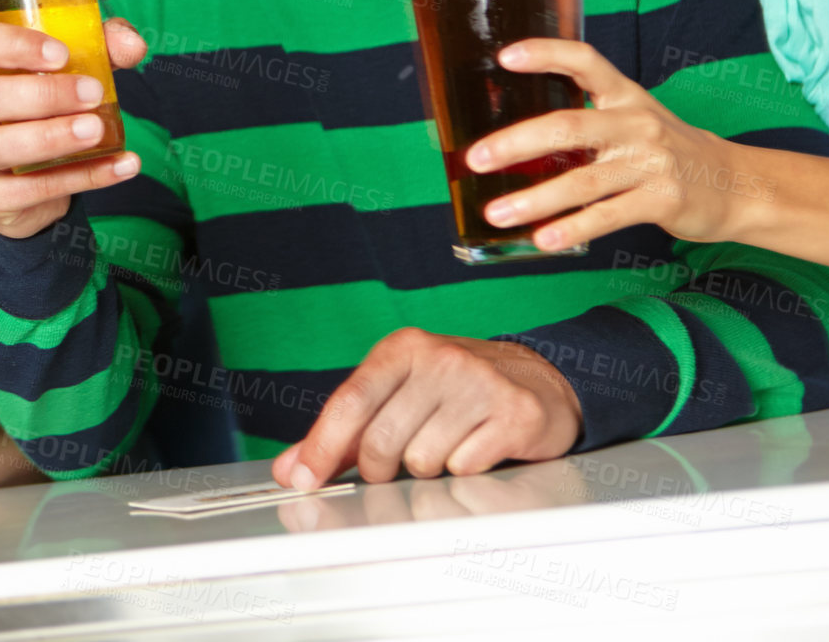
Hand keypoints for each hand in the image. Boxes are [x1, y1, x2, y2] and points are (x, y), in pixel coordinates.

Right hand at [0, 18, 144, 238]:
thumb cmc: (39, 110)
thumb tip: (133, 46)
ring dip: (52, 137)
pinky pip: (29, 190)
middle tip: (92, 93)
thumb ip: (100, 49)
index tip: (61, 53)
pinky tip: (118, 166)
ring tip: (97, 130)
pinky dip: (80, 177)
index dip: (14, 45)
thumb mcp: (67, 72)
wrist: (25, 182)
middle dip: (44, 96)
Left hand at [272, 330, 581, 486]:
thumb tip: (290, 467)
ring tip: (446, 444)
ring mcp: (479, 382)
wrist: (537, 379)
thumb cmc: (456, 390)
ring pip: (423, 460)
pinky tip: (476, 447)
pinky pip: (465, 468)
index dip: (322, 446)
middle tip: (399, 462)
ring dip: (428, 468)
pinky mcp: (514, 412)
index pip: (350, 401)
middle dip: (381, 468)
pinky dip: (464, 470)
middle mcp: (440, 358)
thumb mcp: (397, 395)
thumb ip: (342, 433)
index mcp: (402, 348)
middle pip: (381, 441)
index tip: (303, 480)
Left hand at [474, 38, 740, 251]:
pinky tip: (544, 239)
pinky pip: (608, 215)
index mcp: (625, 96)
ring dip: (535, 199)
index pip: (585, 61)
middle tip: (476, 159)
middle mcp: (637, 123)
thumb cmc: (664, 151)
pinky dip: (573, 228)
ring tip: (497, 213)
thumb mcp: (632, 120)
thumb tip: (512, 139)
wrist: (734, 185)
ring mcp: (651, 162)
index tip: (504, 56)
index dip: (546, 53)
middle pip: (569, 126)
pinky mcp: (662, 199)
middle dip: (517, 142)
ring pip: (583, 180)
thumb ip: (585, 120)